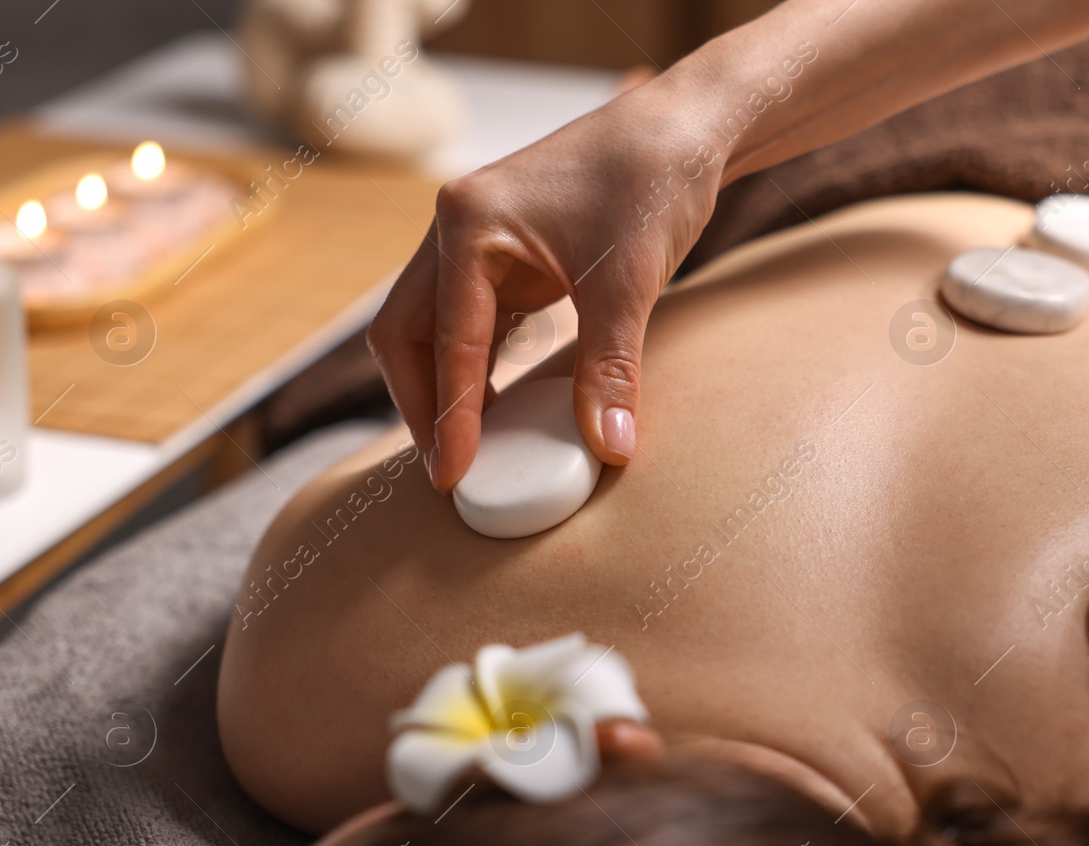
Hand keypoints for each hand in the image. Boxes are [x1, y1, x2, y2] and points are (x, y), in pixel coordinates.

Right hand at [366, 83, 720, 489]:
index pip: (447, 340)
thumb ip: (612, 370)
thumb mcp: (630, 285)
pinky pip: (466, 321)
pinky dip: (470, 366)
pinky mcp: (500, 253)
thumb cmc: (651, 182)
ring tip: (465, 452)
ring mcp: (473, 239)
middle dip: (421, 405)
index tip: (452, 475)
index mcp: (468, 223)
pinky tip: (493, 408)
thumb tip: (610, 447)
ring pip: (428, 328)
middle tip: (447, 472)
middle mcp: (454, 227)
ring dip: (440, 388)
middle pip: (406, 333)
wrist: (682, 128)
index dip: (449, 415)